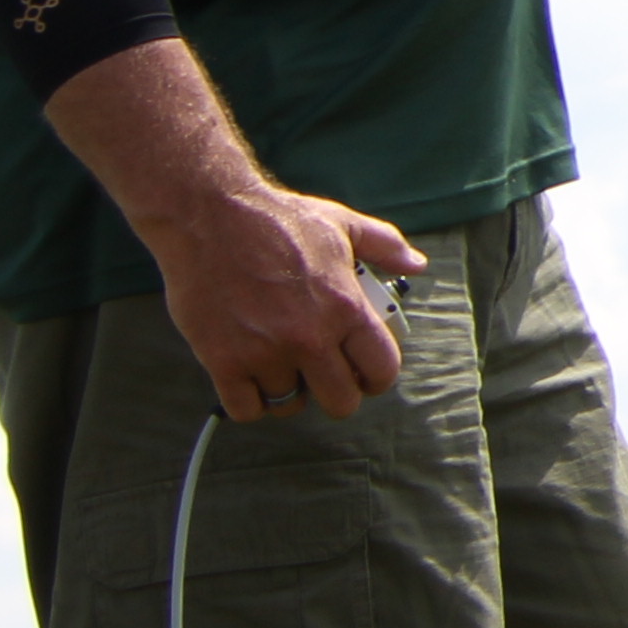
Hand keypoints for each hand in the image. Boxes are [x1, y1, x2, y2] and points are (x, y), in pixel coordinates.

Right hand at [159, 181, 419, 421]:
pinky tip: (252, 378)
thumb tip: (416, 264)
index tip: (367, 375)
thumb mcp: (344, 224)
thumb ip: (386, 247)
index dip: (378, 378)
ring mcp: (265, 354)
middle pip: (340, 402)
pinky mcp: (223, 362)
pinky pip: (246, 409)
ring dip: (290, 392)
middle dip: (338, 393)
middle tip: (326, 376)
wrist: (211, 217)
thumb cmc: (279, 220)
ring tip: (286, 367)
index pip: (381, 369)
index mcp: (346, 308)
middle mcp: (310, 338)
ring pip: (290, 406)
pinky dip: (251, 401)